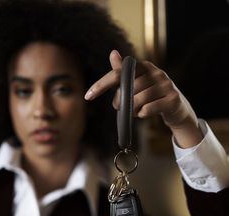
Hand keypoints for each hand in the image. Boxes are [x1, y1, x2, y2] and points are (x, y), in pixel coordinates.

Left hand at [84, 50, 202, 147]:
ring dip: (132, 110)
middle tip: (121, 108)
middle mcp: (156, 72)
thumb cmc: (152, 95)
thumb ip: (124, 72)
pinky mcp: (172, 99)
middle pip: (128, 89)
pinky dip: (142, 114)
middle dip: (120, 102)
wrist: (176, 108)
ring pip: (138, 100)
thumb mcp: (137, 83)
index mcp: (145, 66)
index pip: (118, 73)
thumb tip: (113, 53)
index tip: (87, 96)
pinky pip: (148, 109)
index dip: (101, 84)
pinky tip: (144, 114)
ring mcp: (166, 85)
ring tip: (135, 112)